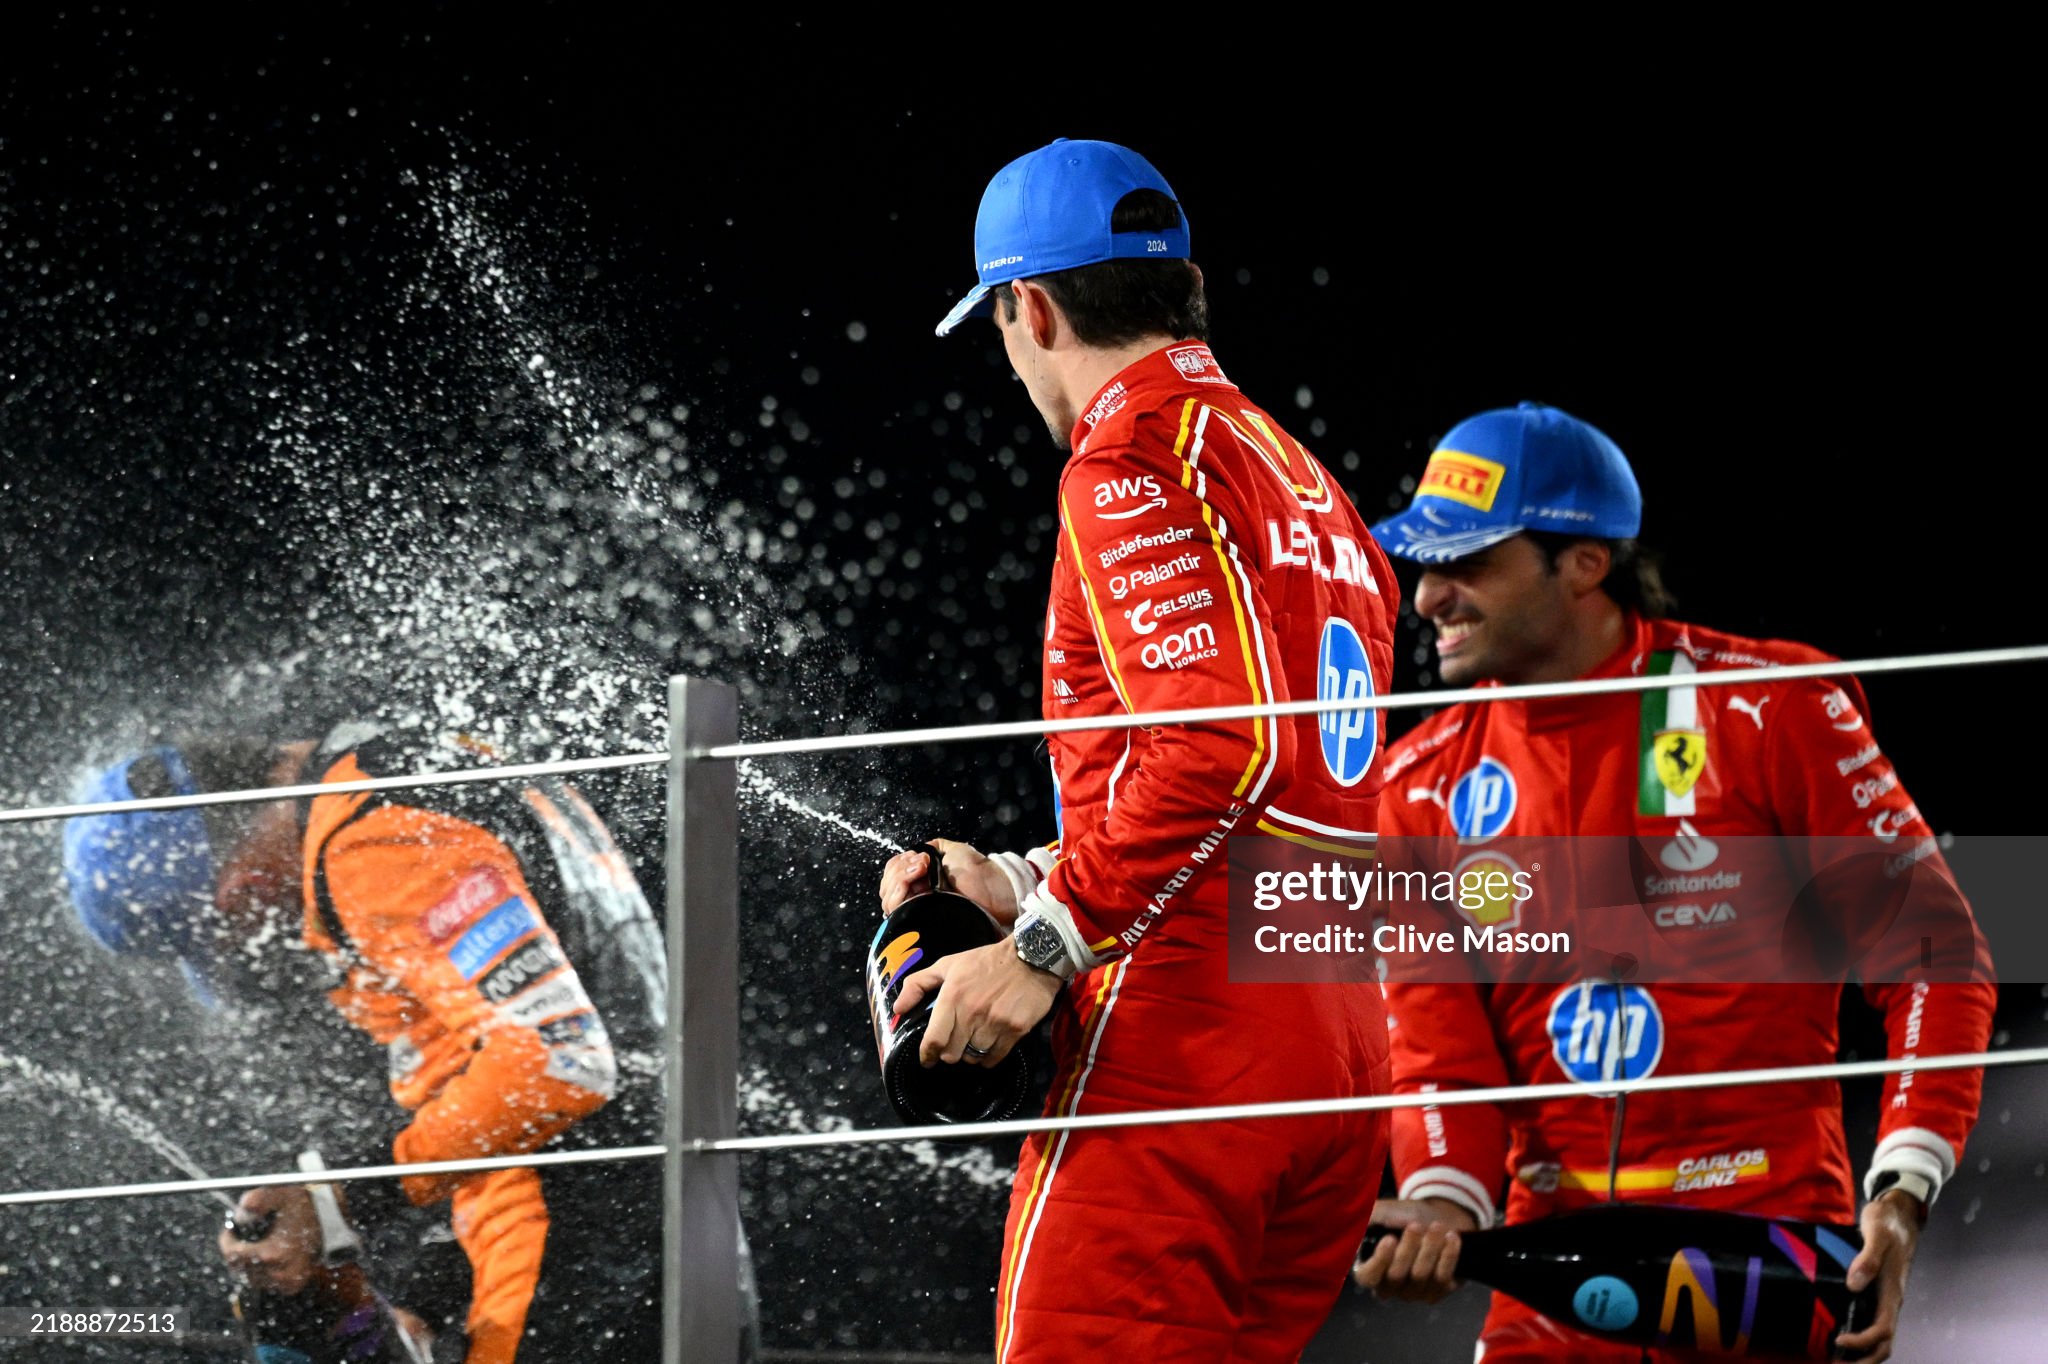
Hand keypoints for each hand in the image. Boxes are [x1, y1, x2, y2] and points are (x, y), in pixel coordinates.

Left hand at [219, 1185, 321, 1296]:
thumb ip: (259, 1199)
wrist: (331, 1218)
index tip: (230, 1230)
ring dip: (250, 1261)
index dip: (227, 1242)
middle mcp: (279, 1273)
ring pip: (251, 1277)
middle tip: (245, 1234)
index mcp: (273, 1254)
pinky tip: (272, 1255)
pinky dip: (264, 1270)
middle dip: (239, 1250)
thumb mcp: (281, 1195)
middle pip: (240, 1268)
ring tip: (261, 1242)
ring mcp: (287, 1282)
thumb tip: (242, 1209)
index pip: (232, 1256)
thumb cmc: (303, 1205)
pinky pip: (266, 1282)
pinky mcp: (292, 1286)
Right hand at [879, 839, 1021, 925]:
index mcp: (920, 880)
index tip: (920, 858)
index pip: (891, 873)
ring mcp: (916, 909)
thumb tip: (914, 853)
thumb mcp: (950, 850)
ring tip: (923, 869)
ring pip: (888, 896)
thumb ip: (929, 848)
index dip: (900, 864)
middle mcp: (915, 896)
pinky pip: (895, 908)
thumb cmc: (975, 871)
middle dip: (900, 869)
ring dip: (901, 877)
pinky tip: (921, 883)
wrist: (992, 888)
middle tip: (923, 863)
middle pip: (886, 885)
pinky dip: (902, 889)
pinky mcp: (918, 920)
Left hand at [893, 937, 1059, 1066]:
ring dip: (970, 1054)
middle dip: (949, 1053)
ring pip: (973, 1058)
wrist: (1031, 957)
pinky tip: (990, 1044)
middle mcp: (972, 1012)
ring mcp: (995, 1023)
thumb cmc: (987, 961)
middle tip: (954, 1045)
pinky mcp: (1015, 1030)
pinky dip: (989, 1057)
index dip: (927, 1055)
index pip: (933, 1040)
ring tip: (974, 1041)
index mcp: (952, 996)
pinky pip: (994, 1058)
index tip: (927, 1060)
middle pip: (952, 1054)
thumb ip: (918, 984)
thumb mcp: (949, 964)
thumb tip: (897, 1008)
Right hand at [1352, 1197, 1477, 1303]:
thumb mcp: (1382, 1212)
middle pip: (1397, 1275)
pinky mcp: (1437, 1292)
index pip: (1368, 1277)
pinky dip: (1448, 1256)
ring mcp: (1413, 1292)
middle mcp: (1389, 1286)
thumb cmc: (1404, 1215)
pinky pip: (1443, 1279)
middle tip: (1417, 1225)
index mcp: (1369, 1268)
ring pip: (1421, 1276)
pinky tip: (1451, 1238)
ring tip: (1437, 1225)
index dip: (1379, 1260)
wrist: (1436, 1217)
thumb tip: (1356, 1225)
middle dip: (1409, 1247)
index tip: (1390, 1238)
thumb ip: (1367, 1218)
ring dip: (1430, 1248)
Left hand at [1836, 1189, 1924, 1361]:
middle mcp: (1891, 1300)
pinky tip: (1839, 1334)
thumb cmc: (1887, 1222)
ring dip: (1861, 1352)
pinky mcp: (1878, 1291)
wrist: (1899, 1212)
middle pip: (1884, 1343)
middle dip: (1863, 1359)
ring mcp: (1885, 1298)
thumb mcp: (1877, 1234)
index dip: (1861, 1341)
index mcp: (1893, 1292)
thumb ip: (1868, 1259)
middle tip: (1834, 1363)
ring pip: (1880, 1336)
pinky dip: (1860, 1336)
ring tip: (1836, 1357)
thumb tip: (1853, 1285)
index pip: (1882, 1330)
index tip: (1838, 1340)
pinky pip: (1872, 1322)